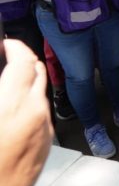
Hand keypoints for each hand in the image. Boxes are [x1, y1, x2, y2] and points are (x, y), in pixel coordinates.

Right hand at [0, 40, 52, 185]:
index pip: (24, 62)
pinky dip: (30, 104)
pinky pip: (41, 113)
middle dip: (23, 62)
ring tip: (6, 85)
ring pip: (40, 93)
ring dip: (26, 84)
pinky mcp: (47, 142)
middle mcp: (36, 114)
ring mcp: (44, 128)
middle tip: (8, 58)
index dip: (16, 47)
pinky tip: (11, 112)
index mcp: (14, 106)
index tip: (8, 43)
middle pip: (37, 73)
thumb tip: (1, 77)